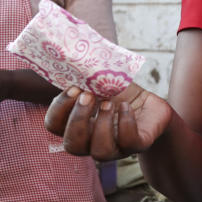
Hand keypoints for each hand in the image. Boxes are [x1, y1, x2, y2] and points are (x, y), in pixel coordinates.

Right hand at [44, 83, 171, 160]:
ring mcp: (114, 148)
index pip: (54, 126)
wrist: (148, 104)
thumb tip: (70, 50)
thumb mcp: (99, 80)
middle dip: (78, 119)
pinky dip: (126, 122)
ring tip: (109, 103)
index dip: (59, 109)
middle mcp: (91, 142)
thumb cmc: (118, 93)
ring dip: (102, 124)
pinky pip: (128, 143)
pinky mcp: (136, 145)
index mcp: (76, 125)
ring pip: (100, 151)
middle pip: (72, 145)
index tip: (74, 89)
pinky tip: (126, 106)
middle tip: (89, 96)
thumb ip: (83, 73)